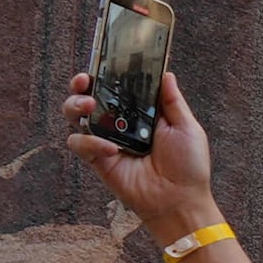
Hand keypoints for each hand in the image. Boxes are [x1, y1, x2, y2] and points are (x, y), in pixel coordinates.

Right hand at [61, 65, 219, 245]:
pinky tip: (111, 148)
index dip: (104, 74)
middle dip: (80, 85)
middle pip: (87, 97)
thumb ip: (171, 101)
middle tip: (85, 81)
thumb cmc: (188, 166)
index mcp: (138, 113)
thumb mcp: (186, 127)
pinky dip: (90, 142)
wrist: (181, 200)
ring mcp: (105, 140)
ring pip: (75, 117)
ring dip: (75, 106)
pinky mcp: (97, 160)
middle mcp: (118, 123)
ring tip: (89, 106)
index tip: (100, 62)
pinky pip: (79, 144)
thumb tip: (166, 73)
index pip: (115, 87)